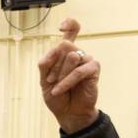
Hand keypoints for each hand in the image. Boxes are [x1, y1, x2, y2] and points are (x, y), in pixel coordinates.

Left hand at [38, 18, 99, 134]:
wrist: (67, 112)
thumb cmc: (57, 96)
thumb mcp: (44, 80)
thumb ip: (46, 64)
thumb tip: (56, 48)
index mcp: (64, 53)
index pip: (72, 31)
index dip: (69, 24)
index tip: (61, 27)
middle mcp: (77, 53)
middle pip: (64, 45)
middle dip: (54, 64)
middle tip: (50, 80)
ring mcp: (86, 60)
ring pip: (72, 56)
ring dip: (60, 74)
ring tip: (56, 87)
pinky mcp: (94, 69)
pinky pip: (79, 70)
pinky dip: (67, 81)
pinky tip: (59, 90)